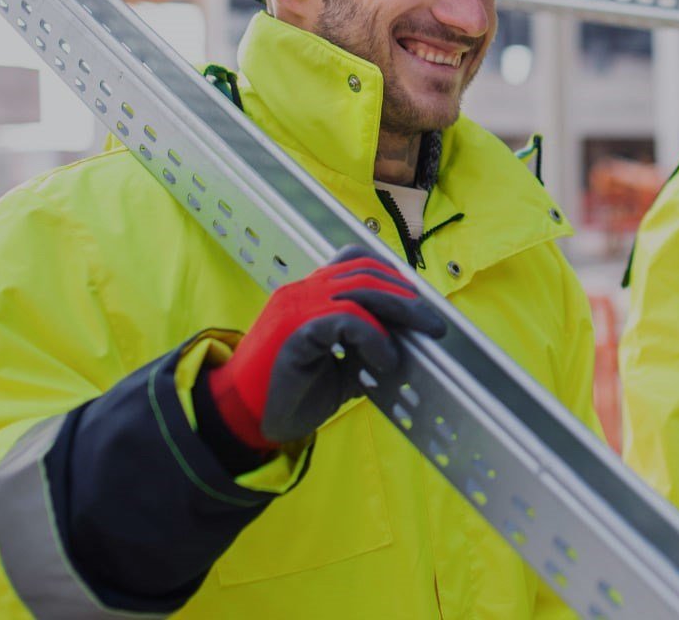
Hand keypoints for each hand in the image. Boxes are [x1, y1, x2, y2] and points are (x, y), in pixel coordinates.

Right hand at [206, 246, 445, 449]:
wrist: (244, 417)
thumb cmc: (288, 394)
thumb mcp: (338, 369)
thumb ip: (364, 351)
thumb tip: (404, 346)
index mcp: (308, 295)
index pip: (354, 261)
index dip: (391, 276)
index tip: (418, 301)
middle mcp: (302, 292)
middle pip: (365, 271)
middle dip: (407, 295)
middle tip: (434, 322)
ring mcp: (297, 307)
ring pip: (361, 289)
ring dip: (400, 310)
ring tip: (422, 334)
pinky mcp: (296, 330)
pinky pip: (348, 320)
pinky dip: (376, 338)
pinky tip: (385, 361)